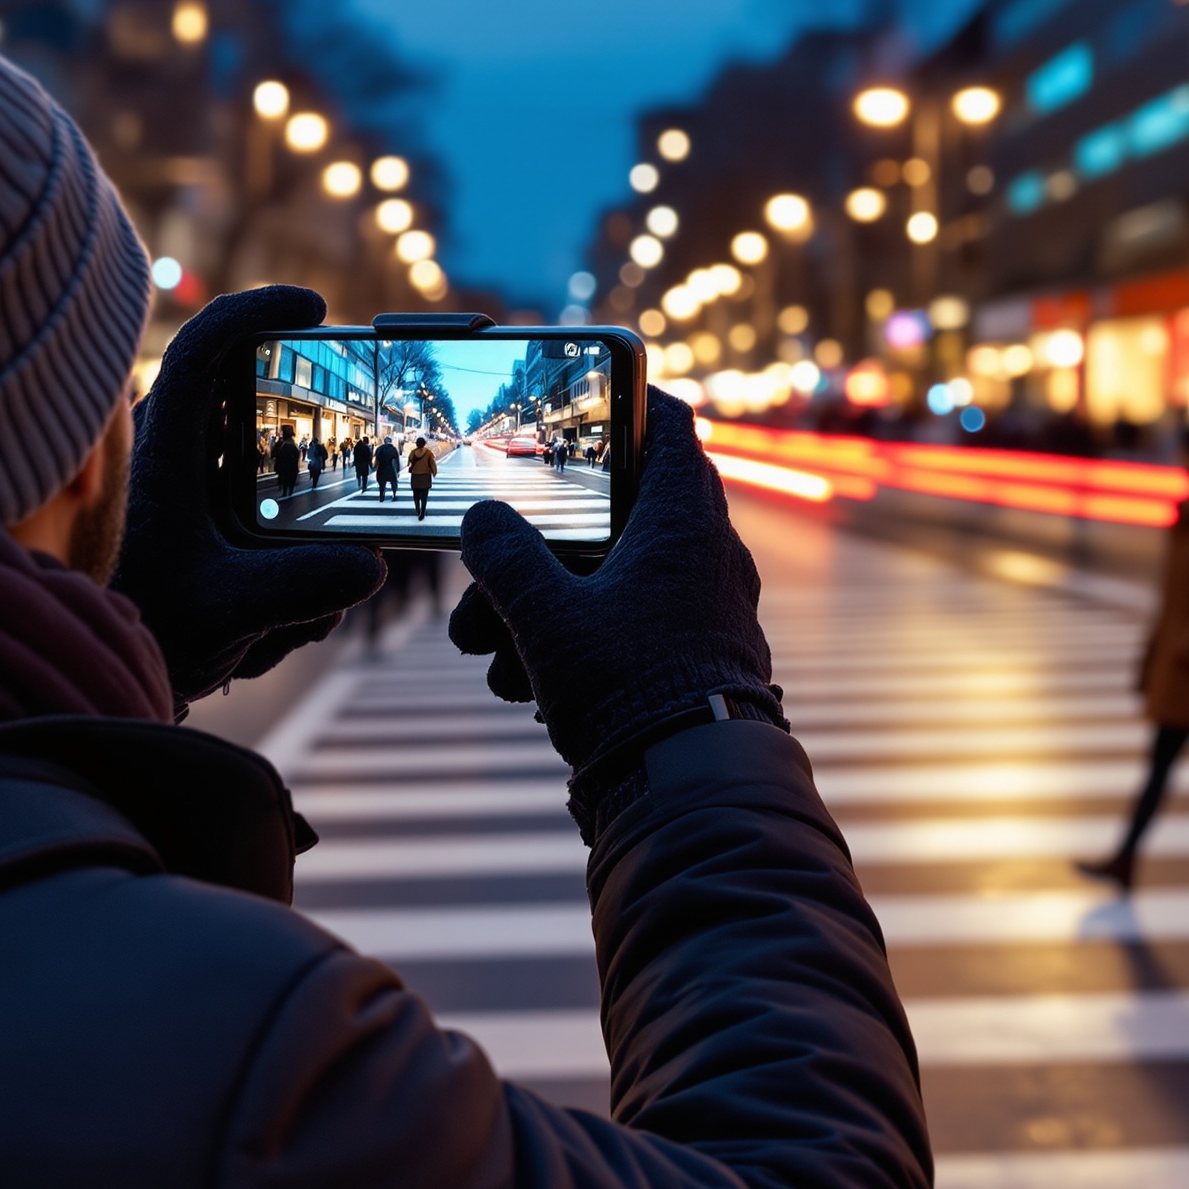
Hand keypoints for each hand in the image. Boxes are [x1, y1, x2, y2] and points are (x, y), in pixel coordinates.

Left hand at [113, 287, 384, 712]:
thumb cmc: (138, 628)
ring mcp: (185, 488)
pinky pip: (262, 527)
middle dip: (308, 488)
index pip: (206, 346)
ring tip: (281, 627)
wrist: (88, 673)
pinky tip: (268, 639)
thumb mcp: (221, 611)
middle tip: (341, 532)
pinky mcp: (199, 524)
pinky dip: (281, 581)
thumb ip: (294, 588)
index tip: (312, 306)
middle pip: (260, 422)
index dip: (258, 310)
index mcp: (163, 445)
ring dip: (294, 558)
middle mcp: (169, 452)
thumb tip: (367, 568)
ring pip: (268, 488)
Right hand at [447, 390, 779, 800]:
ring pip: (610, 582)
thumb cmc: (630, 688)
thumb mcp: (544, 614)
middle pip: (613, 518)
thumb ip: (504, 556)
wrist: (691, 788)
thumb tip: (482, 521)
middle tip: (487, 576)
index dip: (626, 400)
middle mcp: (706, 556)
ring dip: (543, 610)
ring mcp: (705, 609)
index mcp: (685, 520)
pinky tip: (527, 685)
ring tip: (489, 654)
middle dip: (537, 552)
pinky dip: (577, 645)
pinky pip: (629, 630)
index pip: (669, 424)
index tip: (582, 401)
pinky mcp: (696, 658)